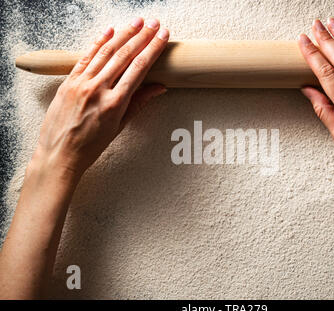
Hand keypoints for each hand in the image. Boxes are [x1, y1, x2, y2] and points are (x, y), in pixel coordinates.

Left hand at [33, 17, 168, 179]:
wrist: (60, 153)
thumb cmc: (91, 145)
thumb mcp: (119, 127)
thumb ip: (139, 103)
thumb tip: (159, 88)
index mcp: (114, 103)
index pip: (138, 68)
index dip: (152, 49)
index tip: (162, 37)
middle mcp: (98, 89)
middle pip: (124, 55)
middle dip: (142, 36)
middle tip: (154, 24)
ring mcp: (81, 83)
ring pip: (106, 52)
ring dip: (123, 34)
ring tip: (137, 22)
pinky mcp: (68, 82)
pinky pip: (86, 57)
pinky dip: (98, 42)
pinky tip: (109, 31)